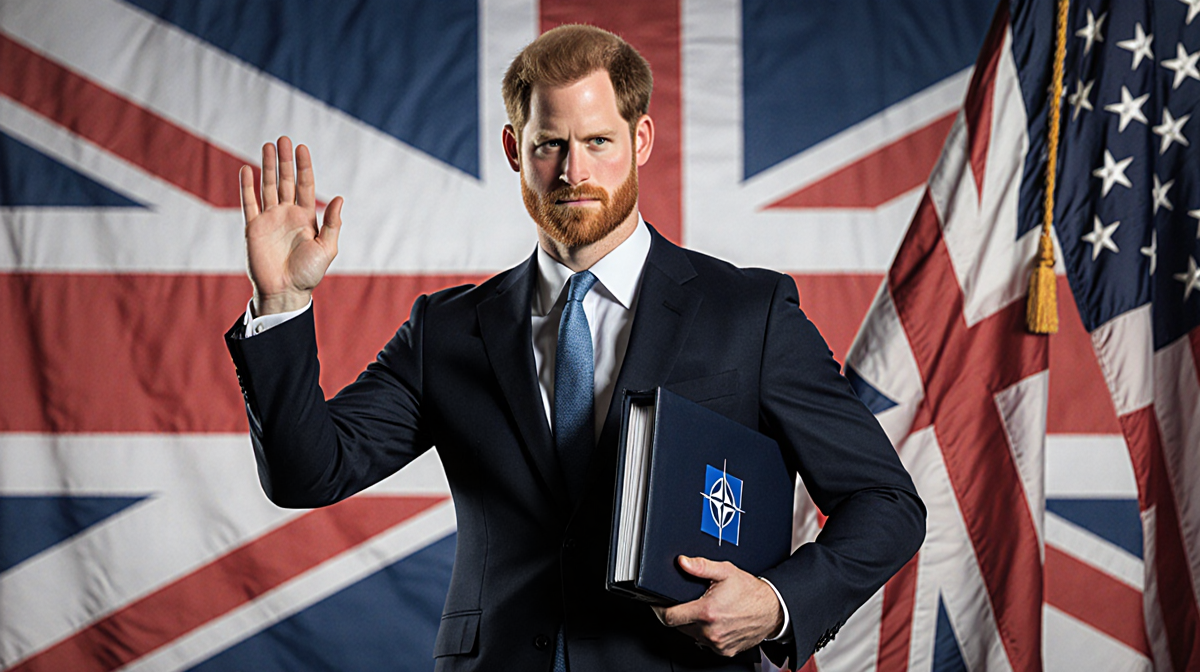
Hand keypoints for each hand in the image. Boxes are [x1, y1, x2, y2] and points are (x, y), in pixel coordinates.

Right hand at [240, 136, 343, 315]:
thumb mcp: (327, 248)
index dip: (303, 166)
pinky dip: (246, 186)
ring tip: (267, 145)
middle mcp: (287, 214)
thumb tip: (339, 198)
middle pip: (285, 180)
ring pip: (267, 186)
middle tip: (283, 138)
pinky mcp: (253, 227)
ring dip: (267, 166)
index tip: (302, 147)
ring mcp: (269, 219)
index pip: (304, 185)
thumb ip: (332, 223)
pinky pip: (248, 203)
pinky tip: (246, 169)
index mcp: (306, 217)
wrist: (286, 292)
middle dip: (284, 160)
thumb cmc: (309, 273)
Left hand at [653, 556, 784, 656]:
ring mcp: (717, 643)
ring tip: (707, 610)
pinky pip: (706, 643)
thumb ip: (701, 566)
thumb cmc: (750, 592)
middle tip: (691, 602)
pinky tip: (716, 621)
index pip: (669, 617)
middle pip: (679, 626)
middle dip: (680, 613)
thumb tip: (682, 562)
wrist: (773, 610)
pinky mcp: (724, 651)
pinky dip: (706, 633)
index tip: (657, 604)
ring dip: (693, 624)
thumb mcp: (725, 571)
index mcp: (707, 611)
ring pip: (692, 635)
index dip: (659, 609)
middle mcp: (710, 631)